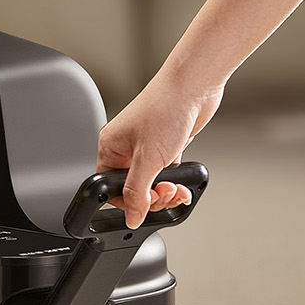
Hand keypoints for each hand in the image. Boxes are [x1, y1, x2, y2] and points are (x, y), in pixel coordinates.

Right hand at [96, 70, 223, 227]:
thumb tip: (131, 217)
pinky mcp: (165, 146)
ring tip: (178, 187)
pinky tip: (184, 178)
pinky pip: (166, 173)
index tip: (146, 205)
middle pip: (133, 189)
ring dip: (167, 190)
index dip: (129, 202)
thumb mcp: (148, 159)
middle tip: (166, 192)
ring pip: (151, 182)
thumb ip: (137, 193)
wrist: (194, 87)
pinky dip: (176, 179)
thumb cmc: (165, 108)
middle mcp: (125, 148)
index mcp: (110, 148)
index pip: (111, 189)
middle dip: (152, 196)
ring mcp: (146, 147)